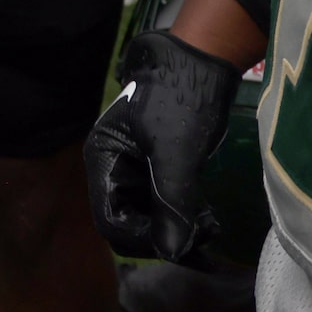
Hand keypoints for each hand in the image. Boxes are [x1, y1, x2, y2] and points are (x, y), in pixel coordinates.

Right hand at [87, 29, 242, 261]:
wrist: (199, 60)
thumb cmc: (181, 99)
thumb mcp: (176, 151)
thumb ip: (171, 202)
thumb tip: (174, 251)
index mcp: (103, 160)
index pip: (111, 221)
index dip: (144, 239)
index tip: (182, 242)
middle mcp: (112, 168)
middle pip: (127, 223)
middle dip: (162, 236)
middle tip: (202, 236)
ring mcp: (133, 168)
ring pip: (146, 217)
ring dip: (175, 228)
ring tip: (208, 225)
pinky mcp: (153, 167)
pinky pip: (160, 204)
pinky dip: (180, 216)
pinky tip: (205, 216)